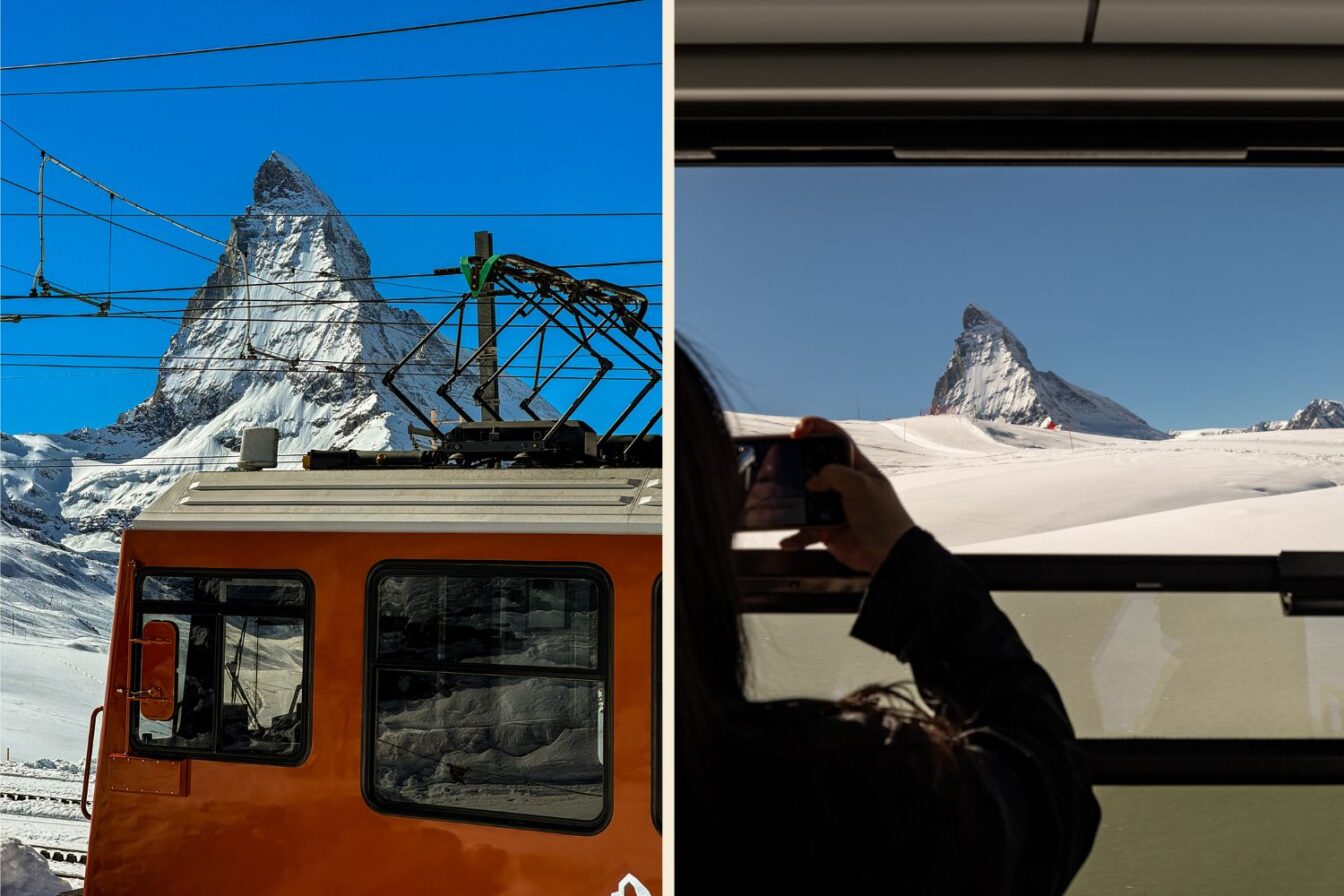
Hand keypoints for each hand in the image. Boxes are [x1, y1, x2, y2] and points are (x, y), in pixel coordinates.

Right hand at [778, 417, 915, 573]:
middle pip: (813, 467)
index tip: (797, 429)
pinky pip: (804, 529)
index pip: (834, 439)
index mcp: (855, 467)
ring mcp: (832, 506)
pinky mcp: (825, 529)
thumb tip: (810, 481)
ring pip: (804, 498)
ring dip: (792, 500)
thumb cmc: (883, 517)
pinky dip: (794, 535)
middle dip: (797, 464)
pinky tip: (786, 540)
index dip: (816, 428)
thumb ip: (835, 475)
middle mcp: (842, 484)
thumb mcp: (862, 487)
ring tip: (778, 499)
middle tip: (782, 462)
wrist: (888, 555)